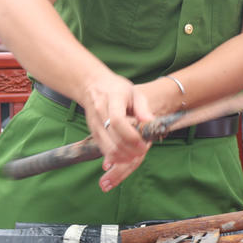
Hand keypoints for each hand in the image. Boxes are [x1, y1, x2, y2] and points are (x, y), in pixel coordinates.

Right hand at [79, 69, 154, 191]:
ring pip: (107, 147)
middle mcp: (100, 112)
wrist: (92, 85)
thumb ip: (143, 108)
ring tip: (136, 155)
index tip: (144, 144)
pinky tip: (126, 156)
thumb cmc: (117, 88)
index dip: (131, 136)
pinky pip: (103, 149)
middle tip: (143, 151)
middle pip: (113, 138)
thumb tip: (151, 123)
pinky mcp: (92, 132)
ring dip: (123, 156)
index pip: (118, 121)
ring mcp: (94, 124)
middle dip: (130, 150)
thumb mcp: (134, 92)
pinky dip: (115, 157)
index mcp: (112, 99)